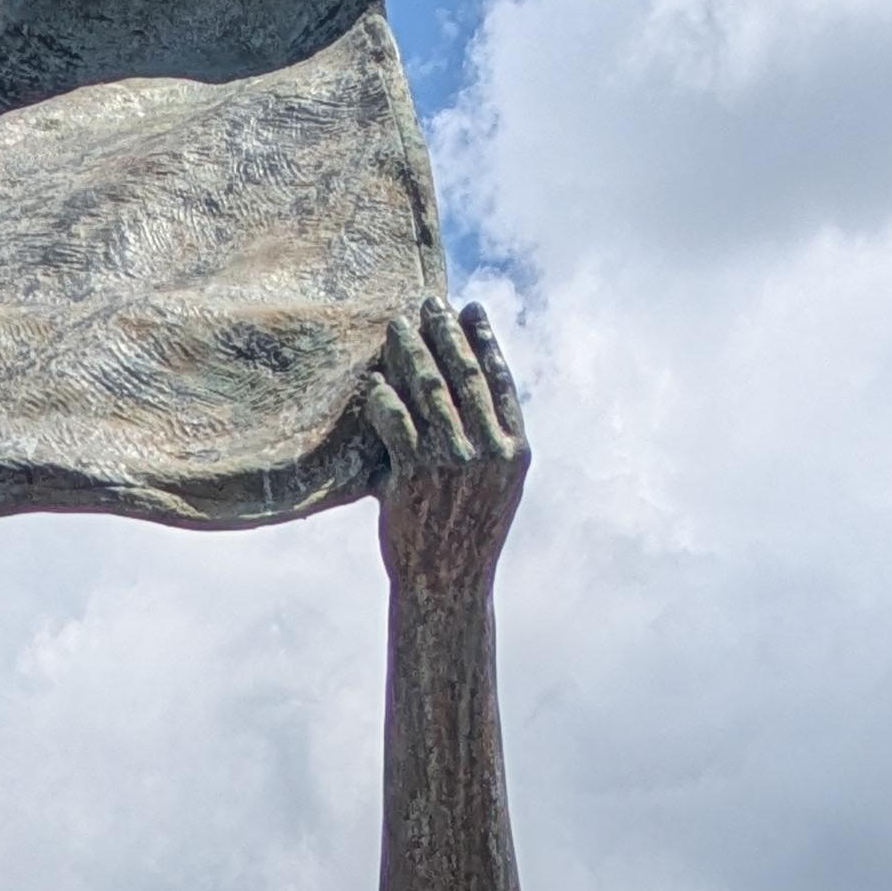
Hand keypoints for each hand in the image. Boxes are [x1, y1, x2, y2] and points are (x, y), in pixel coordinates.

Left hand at [366, 298, 525, 598]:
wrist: (446, 587)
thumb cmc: (467, 536)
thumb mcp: (496, 489)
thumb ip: (490, 441)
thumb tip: (466, 386)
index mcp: (515, 451)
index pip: (501, 380)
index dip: (485, 339)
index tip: (471, 308)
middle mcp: (488, 452)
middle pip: (464, 374)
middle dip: (445, 332)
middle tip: (428, 303)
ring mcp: (451, 463)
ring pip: (428, 390)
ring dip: (411, 351)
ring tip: (396, 327)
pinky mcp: (413, 478)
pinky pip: (395, 422)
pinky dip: (384, 397)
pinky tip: (376, 381)